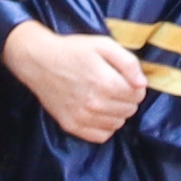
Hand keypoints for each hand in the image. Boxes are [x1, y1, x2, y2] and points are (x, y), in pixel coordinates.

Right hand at [2, 26, 147, 145]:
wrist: (38, 60)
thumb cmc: (72, 50)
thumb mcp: (102, 44)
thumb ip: (128, 62)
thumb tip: (142, 84)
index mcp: (106, 83)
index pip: (138, 95)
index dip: (136, 86)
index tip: (126, 79)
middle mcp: (96, 104)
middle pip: (129, 110)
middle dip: (127, 99)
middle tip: (114, 87)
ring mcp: (83, 117)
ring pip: (117, 124)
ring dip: (116, 112)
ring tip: (105, 98)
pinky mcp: (72, 126)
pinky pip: (101, 136)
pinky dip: (104, 126)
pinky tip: (97, 112)